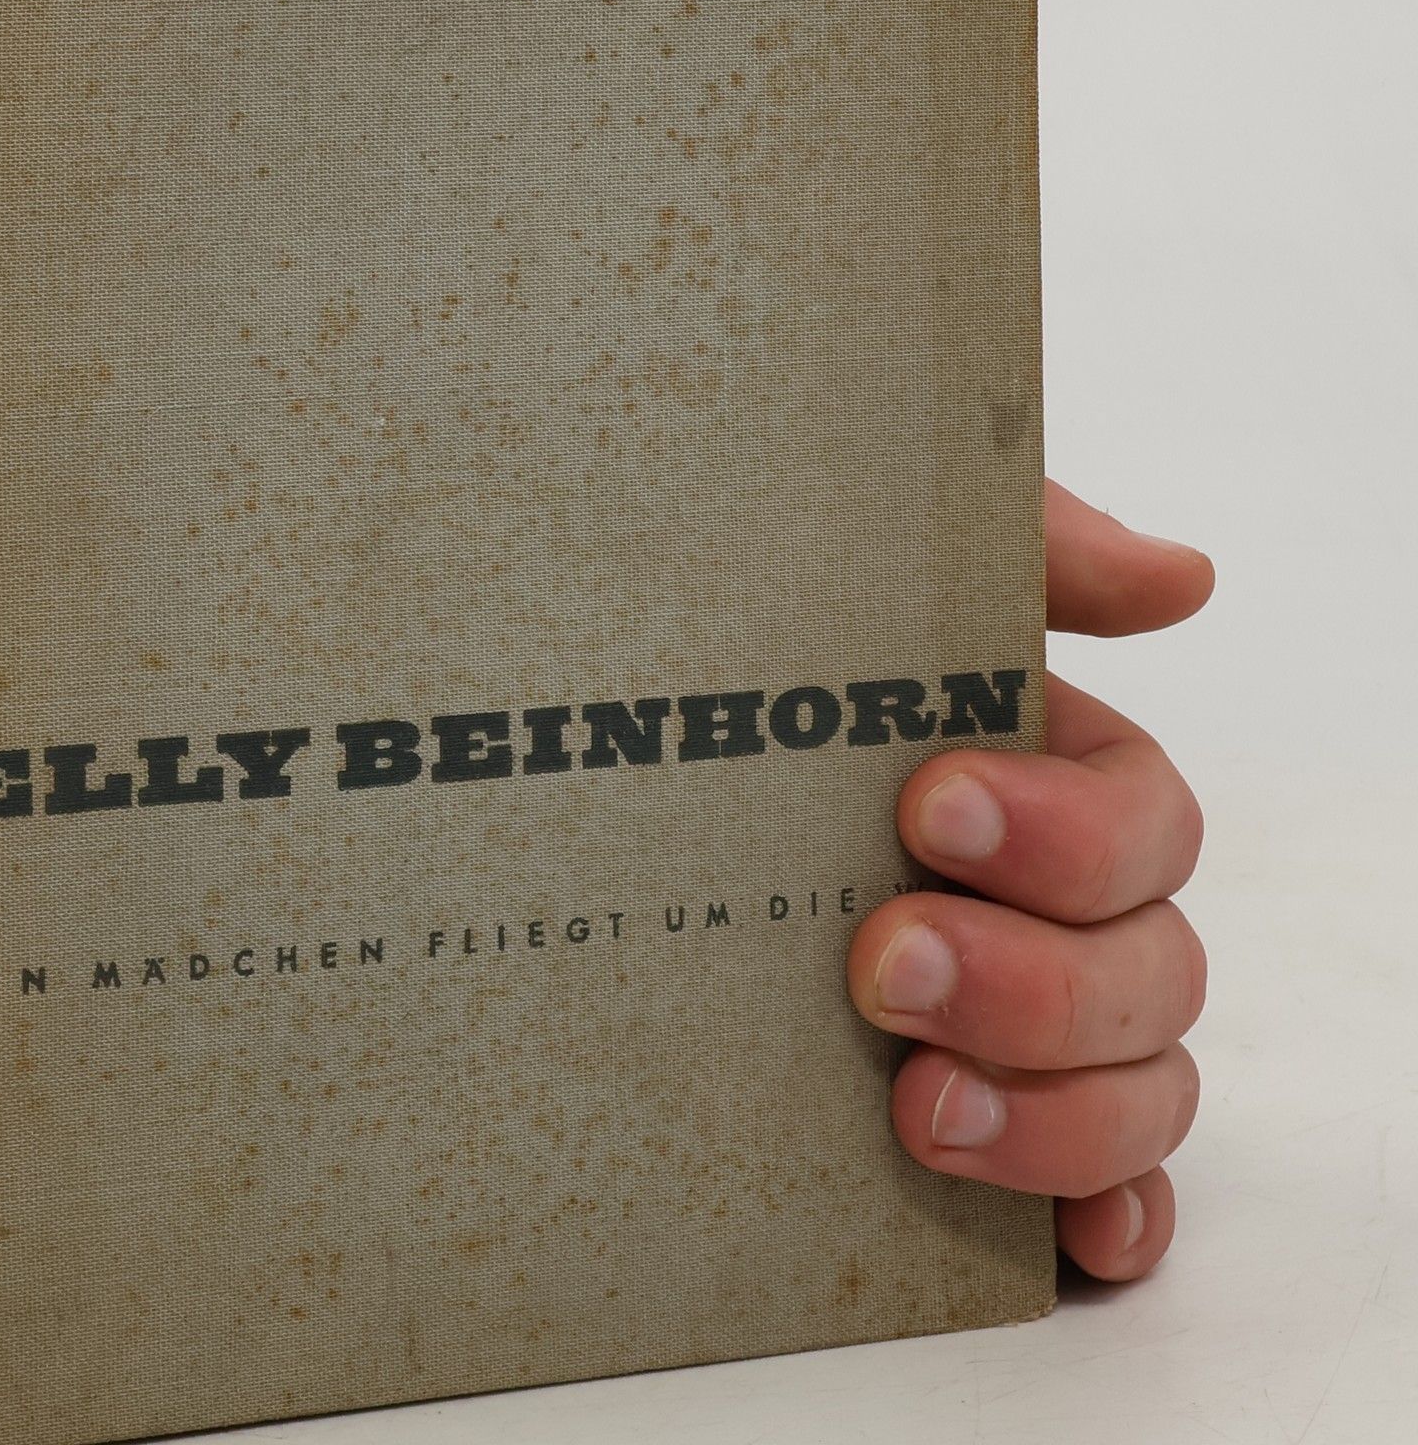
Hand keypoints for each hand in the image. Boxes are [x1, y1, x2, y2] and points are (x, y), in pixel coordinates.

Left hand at [846, 480, 1214, 1279]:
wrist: (619, 744)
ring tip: (922, 1109)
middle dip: (1033, 982)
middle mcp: (1053, 904)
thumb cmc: (772, 650)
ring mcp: (1021, 1019)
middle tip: (882, 964)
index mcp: (1044, 779)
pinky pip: (1097, 1189)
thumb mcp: (870, 572)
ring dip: (1057, 1114)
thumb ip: (1027, 553)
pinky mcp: (977, 1111)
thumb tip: (1177, 576)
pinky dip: (1102, 1214)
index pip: (1140, 825)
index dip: (1063, 833)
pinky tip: (1066, 1242)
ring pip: (1138, 1090)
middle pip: (1149, 972)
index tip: (927, 806)